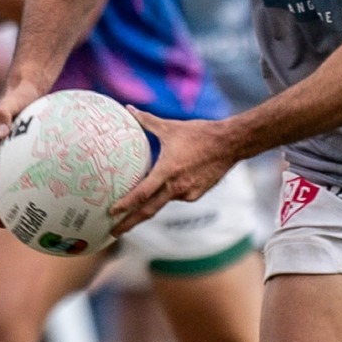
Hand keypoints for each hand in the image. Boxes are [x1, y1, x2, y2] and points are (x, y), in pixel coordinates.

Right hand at [0, 78, 47, 225]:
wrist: (25, 91)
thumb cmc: (18, 96)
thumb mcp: (10, 103)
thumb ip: (3, 113)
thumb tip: (2, 128)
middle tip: (4, 225)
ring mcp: (4, 156)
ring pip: (3, 183)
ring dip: (8, 202)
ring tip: (20, 221)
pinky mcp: (17, 156)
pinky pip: (20, 175)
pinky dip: (26, 188)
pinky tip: (44, 199)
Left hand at [109, 110, 234, 235]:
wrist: (230, 143)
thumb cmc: (199, 134)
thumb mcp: (170, 127)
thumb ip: (146, 121)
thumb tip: (129, 109)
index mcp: (167, 171)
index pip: (142, 194)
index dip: (125, 205)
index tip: (111, 213)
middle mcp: (177, 187)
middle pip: (148, 210)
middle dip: (129, 223)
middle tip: (113, 232)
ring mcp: (188, 193)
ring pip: (164, 199)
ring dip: (155, 198)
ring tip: (150, 191)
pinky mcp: (197, 194)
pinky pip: (178, 195)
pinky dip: (171, 191)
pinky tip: (177, 177)